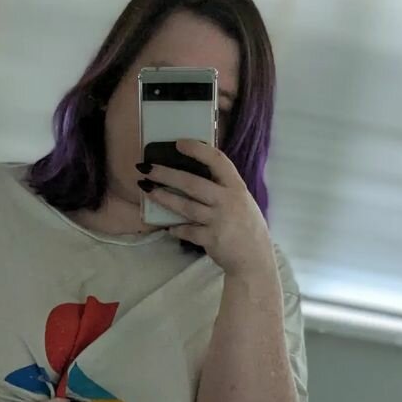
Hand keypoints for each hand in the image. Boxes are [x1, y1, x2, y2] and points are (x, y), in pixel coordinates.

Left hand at [138, 139, 273, 277]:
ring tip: (147, 189)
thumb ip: (223, 188)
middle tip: (147, 168)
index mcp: (236, 187)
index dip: (198, 150)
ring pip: (185, 207)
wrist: (254, 258)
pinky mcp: (211, 239)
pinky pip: (187, 231)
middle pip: (192, 183)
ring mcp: (218, 221)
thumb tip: (196, 175)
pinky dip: (176, 229)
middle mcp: (228, 201)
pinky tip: (168, 227)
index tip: (179, 143)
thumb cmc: (246, 226)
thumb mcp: (242, 201)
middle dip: (166, 174)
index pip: (217, 160)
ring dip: (164, 197)